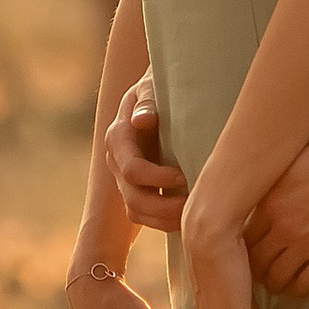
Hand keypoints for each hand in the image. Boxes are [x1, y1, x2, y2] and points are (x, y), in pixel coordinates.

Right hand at [109, 72, 188, 234]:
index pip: (132, 169)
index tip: (184, 176)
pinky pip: (143, 214)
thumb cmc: (159, 87)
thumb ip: (148, 101)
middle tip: (192, 205)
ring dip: (163, 219)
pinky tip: (185, 217)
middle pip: (133, 198)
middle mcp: (116, 160)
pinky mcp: (136, 187)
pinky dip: (162, 221)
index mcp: (118, 137)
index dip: (158, 178)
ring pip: (136, 211)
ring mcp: (123, 177)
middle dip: (163, 207)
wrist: (157, 94)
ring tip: (191, 216)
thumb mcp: (152, 86)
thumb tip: (143, 120)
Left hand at [244, 120, 308, 296]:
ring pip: (277, 278)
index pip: (243, 237)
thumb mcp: (293, 163)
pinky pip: (305, 284)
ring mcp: (305, 244)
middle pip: (255, 262)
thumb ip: (274, 186)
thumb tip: (262, 198)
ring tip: (278, 283)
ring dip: (275, 284)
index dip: (243, 248)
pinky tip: (299, 285)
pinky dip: (298, 289)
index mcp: (270, 202)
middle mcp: (282, 227)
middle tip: (260, 272)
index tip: (248, 251)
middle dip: (255, 270)